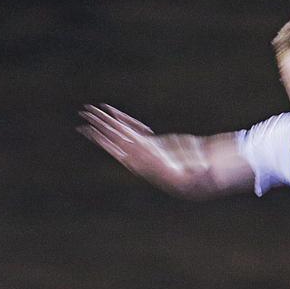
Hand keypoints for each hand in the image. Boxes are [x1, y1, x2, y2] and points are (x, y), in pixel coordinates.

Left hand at [78, 104, 200, 188]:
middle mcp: (143, 158)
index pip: (126, 149)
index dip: (110, 140)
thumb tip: (201, 169)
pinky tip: (111, 111)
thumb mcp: (201, 177)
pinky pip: (132, 129)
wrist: (204, 176)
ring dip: (106, 121)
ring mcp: (145, 150)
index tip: (95, 131)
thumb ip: (198, 172)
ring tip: (89, 111)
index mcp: (150, 163)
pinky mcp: (151, 143)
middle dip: (101, 126)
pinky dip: (122, 119)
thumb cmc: (203, 178)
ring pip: (121, 133)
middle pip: (117, 139)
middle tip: (84, 114)